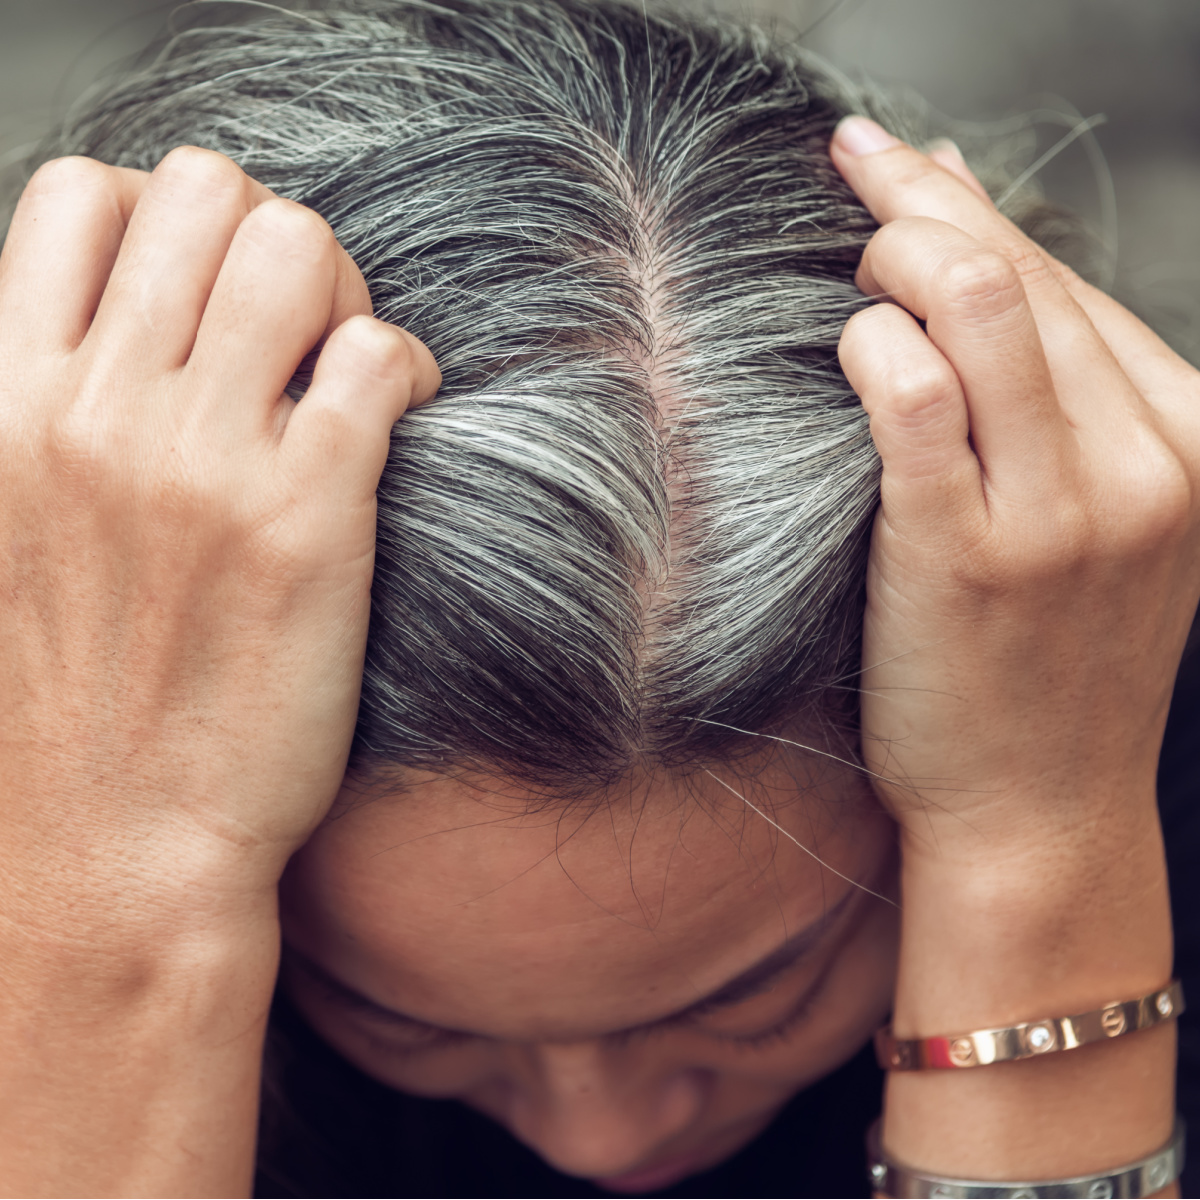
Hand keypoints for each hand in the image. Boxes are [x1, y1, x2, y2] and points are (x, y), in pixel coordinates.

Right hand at [0, 148, 439, 923]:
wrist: (106, 855)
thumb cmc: (62, 712)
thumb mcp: (6, 533)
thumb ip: (47, 422)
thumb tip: (121, 341)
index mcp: (7, 404)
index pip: (79, 195)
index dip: (164, 219)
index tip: (207, 301)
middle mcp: (99, 411)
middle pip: (206, 190)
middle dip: (267, 238)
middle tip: (294, 331)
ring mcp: (204, 461)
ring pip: (298, 247)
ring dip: (341, 290)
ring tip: (346, 370)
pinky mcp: (310, 519)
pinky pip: (378, 358)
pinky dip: (405, 367)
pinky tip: (397, 420)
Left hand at [832, 118, 1199, 870]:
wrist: (1034, 811)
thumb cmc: (1044, 664)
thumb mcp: (1092, 518)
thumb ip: (1050, 390)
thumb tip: (970, 252)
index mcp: (1188, 439)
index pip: (1068, 280)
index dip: (973, 205)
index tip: (906, 164)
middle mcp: (1144, 464)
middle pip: (1023, 275)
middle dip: (924, 199)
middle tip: (857, 172)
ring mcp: (1064, 513)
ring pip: (979, 306)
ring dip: (895, 253)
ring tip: (847, 260)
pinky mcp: (970, 558)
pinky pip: (915, 400)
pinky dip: (871, 346)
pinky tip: (846, 344)